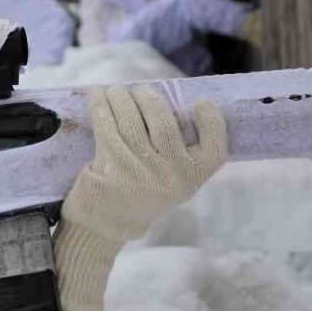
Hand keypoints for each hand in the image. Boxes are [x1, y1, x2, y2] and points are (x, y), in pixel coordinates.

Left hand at [53, 86, 226, 310]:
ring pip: (130, 119)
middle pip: (163, 121)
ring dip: (120, 96)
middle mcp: (170, 174)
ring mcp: (141, 170)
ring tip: (116, 91)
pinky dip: (99, 105)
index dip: (212, 121)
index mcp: (193, 176)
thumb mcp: (176, 178)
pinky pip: (106, 126)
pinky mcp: (112, 165)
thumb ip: (183, 149)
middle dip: (147, 96)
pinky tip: (96, 93)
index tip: (201, 103)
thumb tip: (172, 99)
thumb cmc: (148, 188)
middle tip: (138, 90)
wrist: (111, 219)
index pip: (215, 146)